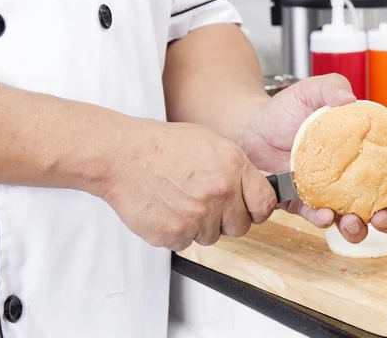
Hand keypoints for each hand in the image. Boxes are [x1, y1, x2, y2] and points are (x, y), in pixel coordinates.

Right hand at [99, 119, 276, 251]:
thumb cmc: (164, 146)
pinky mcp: (174, 234)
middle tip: (208, 204)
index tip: (251, 209)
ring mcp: (196, 216)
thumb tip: (254, 190)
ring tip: (181, 200)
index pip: (265, 203)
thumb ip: (237, 168)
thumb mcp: (211, 142)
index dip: (258, 209)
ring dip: (200, 225)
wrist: (122, 155)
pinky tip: (167, 209)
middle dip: (227, 219)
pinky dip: (177, 231)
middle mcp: (219, 193)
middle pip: (241, 227)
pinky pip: (185, 243)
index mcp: (233, 167)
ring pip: (211, 237)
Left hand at [243, 74, 386, 243]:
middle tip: (383, 215)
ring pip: (350, 219)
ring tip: (353, 222)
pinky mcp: (302, 202)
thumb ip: (331, 87)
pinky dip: (323, 220)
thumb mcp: (310, 91)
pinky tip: (324, 215)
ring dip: (358, 228)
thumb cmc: (284, 110)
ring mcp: (326, 192)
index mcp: (359, 150)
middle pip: (378, 204)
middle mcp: (347, 175)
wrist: (249, 127)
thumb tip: (349, 98)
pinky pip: (316, 217)